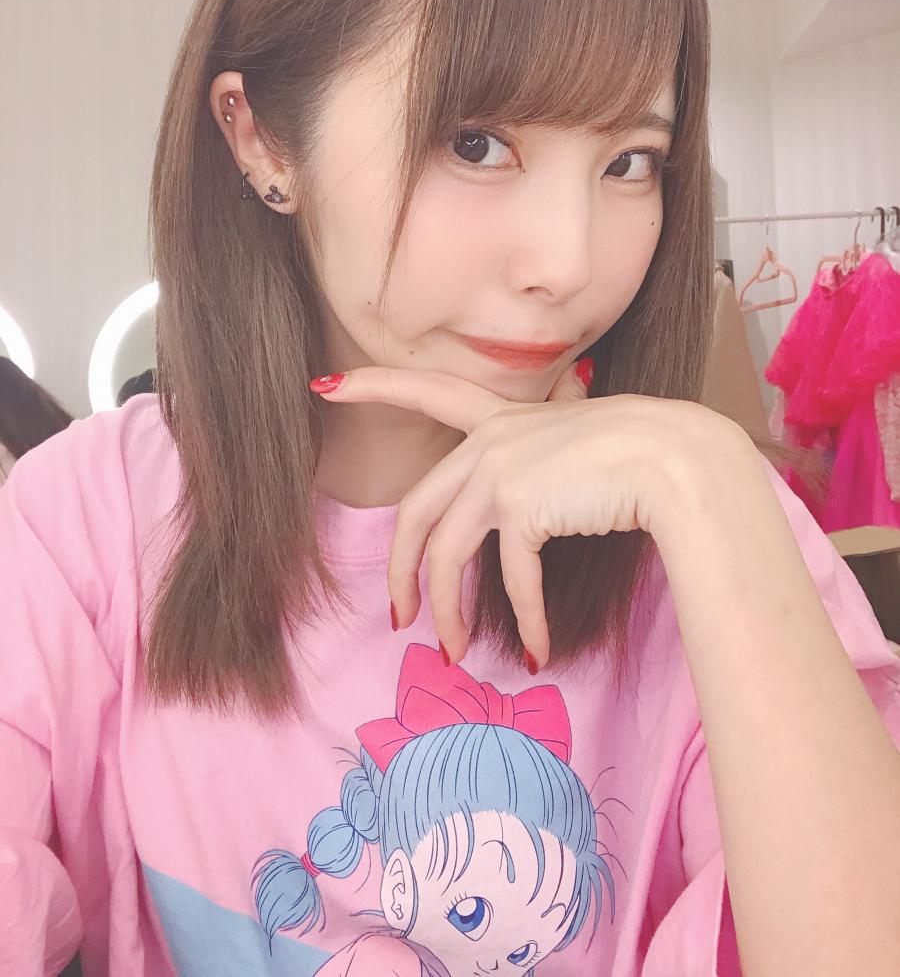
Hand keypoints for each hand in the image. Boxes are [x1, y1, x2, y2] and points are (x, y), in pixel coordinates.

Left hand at [309, 362, 746, 668]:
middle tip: (400, 617)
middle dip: (400, 571)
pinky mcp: (520, 504)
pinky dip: (521, 618)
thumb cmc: (641, 452)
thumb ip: (549, 446)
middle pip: (416, 511)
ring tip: (453, 654)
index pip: (426, 392)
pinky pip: (509, 575)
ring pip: (446, 553)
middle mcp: (490, 439)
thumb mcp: (580, 439)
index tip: (323, 384)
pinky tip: (533, 650)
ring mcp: (500, 468)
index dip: (373, 385)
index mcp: (500, 418)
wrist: (679, 460)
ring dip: (447, 612)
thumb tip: (558, 433)